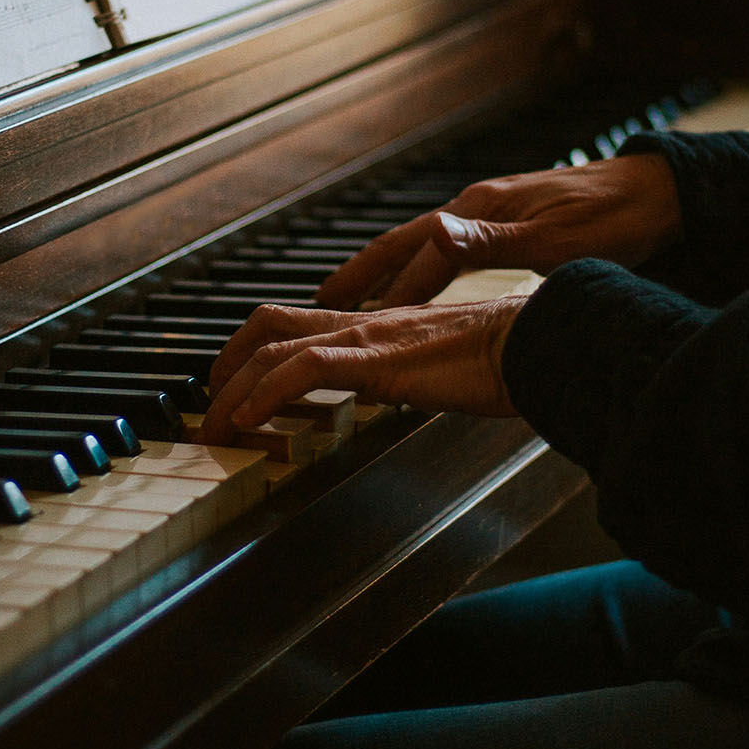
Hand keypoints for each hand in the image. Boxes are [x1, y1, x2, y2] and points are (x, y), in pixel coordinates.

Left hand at [199, 297, 526, 444]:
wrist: (541, 342)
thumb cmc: (507, 358)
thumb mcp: (442, 371)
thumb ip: (412, 377)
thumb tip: (401, 394)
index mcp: (375, 325)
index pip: (295, 324)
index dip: (253, 351)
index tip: (234, 384)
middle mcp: (361, 323)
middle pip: (266, 326)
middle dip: (225, 365)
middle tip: (208, 404)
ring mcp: (366, 337)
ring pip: (271, 347)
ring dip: (232, 388)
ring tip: (214, 425)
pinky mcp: (378, 359)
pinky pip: (304, 370)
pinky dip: (266, 395)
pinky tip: (250, 420)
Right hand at [315, 154, 681, 308]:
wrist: (660, 194)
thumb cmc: (616, 219)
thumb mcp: (556, 239)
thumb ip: (491, 242)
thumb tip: (435, 235)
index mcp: (482, 210)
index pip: (416, 256)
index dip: (380, 290)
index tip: (345, 320)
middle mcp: (477, 207)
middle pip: (403, 244)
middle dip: (360, 274)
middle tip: (321, 302)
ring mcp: (490, 213)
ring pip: (421, 247)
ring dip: (385, 274)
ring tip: (355, 299)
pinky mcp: (507, 222)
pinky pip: (444, 250)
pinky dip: (418, 271)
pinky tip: (418, 287)